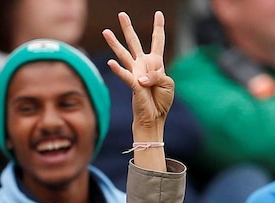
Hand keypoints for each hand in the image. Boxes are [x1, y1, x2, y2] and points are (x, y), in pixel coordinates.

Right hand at [102, 12, 172, 136]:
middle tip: (121, 14)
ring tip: (106, 32)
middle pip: (134, 42)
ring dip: (115, 44)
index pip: (157, 42)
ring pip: (124, 55)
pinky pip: (125, 75)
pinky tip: (110, 62)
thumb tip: (141, 78)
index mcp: (155, 63)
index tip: (158, 14)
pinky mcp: (133, 84)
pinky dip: (118, 70)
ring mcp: (136, 73)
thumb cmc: (162, 101)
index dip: (158, 27)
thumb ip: (158, 76)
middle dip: (128, 28)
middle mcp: (143, 65)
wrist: (155, 118)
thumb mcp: (168, 84)